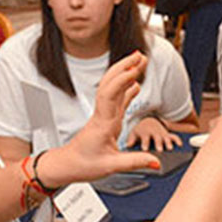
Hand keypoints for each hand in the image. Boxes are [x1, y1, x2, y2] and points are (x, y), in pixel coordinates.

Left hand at [36, 52, 162, 185]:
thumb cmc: (83, 164)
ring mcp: (104, 115)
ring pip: (113, 88)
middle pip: (111, 84)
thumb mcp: (110, 167)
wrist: (66, 165)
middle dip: (125, 67)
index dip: (122, 80)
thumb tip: (155, 163)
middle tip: (140, 55)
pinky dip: (126, 89)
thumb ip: (135, 162)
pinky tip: (135, 85)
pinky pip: (117, 100)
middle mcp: (103, 115)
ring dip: (125, 73)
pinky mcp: (106, 119)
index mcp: (103, 123)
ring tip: (139, 62)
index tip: (135, 70)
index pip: (111, 95)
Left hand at [126, 117, 181, 151]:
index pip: (145, 138)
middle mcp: (154, 133)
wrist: (148, 120)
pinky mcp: (167, 135)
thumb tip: (127, 146)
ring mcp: (162, 134)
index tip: (145, 149)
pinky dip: (177, 140)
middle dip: (159, 144)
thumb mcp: (133, 133)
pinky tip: (180, 145)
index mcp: (145, 133)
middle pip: (156, 138)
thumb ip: (131, 140)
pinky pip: (174, 137)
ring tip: (170, 149)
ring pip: (166, 138)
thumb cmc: (140, 130)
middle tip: (160, 150)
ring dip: (168, 143)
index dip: (145, 144)